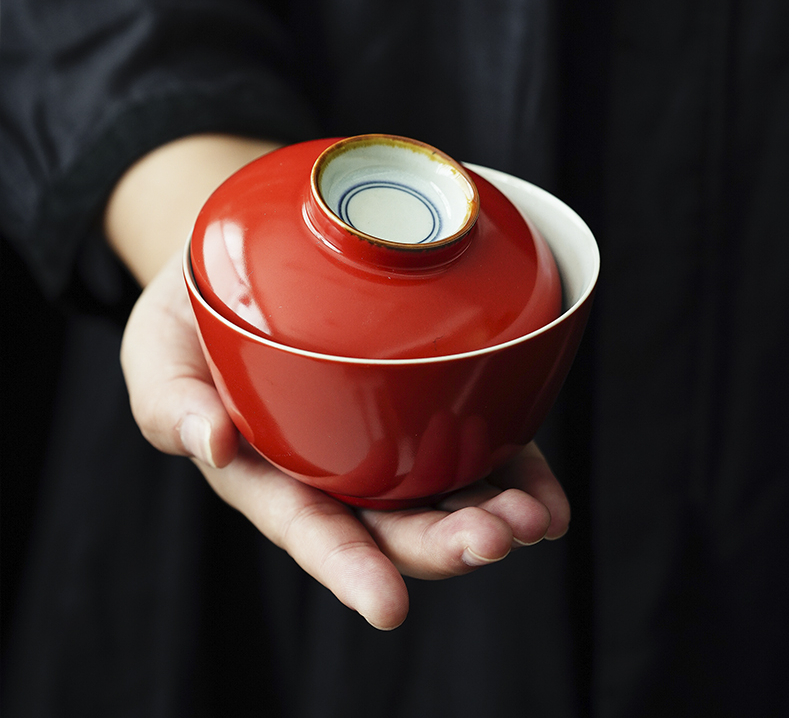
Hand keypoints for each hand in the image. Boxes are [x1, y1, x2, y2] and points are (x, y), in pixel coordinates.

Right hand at [121, 251, 570, 629]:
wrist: (249, 268)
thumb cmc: (194, 318)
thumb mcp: (155, 353)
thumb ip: (169, 404)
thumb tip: (211, 444)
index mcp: (274, 475)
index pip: (313, 531)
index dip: (348, 570)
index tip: (386, 606)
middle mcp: (338, 470)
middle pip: (394, 525)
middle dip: (443, 543)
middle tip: (489, 541)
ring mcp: (388, 440)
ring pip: (446, 493)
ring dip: (494, 513)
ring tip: (532, 519)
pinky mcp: (425, 403)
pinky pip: (477, 446)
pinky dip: (517, 474)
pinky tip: (545, 498)